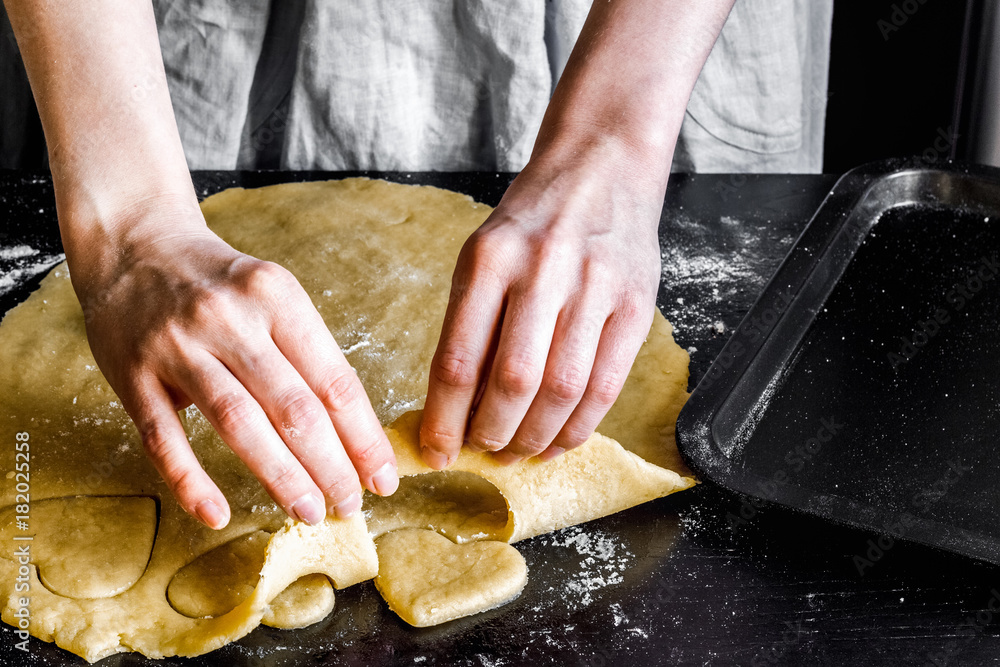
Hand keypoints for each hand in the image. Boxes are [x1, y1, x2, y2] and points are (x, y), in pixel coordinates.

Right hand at [74, 199, 397, 528]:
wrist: (134, 245)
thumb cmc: (220, 284)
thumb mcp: (274, 295)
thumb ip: (308, 353)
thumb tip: (356, 432)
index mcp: (277, 296)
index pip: (333, 380)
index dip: (363, 437)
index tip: (383, 477)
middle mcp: (230, 319)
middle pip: (293, 407)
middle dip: (331, 465)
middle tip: (350, 505)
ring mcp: (178, 347)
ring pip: (239, 423)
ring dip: (280, 476)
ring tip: (309, 513)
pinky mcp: (132, 374)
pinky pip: (164, 438)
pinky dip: (191, 481)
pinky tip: (218, 514)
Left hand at [419, 138, 664, 466]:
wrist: (603, 165)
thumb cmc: (534, 220)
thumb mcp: (485, 253)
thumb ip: (473, 323)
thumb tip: (458, 408)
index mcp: (490, 258)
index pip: (459, 360)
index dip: (444, 419)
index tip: (436, 451)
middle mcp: (543, 271)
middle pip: (513, 381)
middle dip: (492, 433)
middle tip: (483, 451)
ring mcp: (596, 288)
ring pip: (562, 390)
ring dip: (535, 437)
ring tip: (518, 452)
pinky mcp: (635, 305)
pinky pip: (606, 386)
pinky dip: (579, 426)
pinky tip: (559, 440)